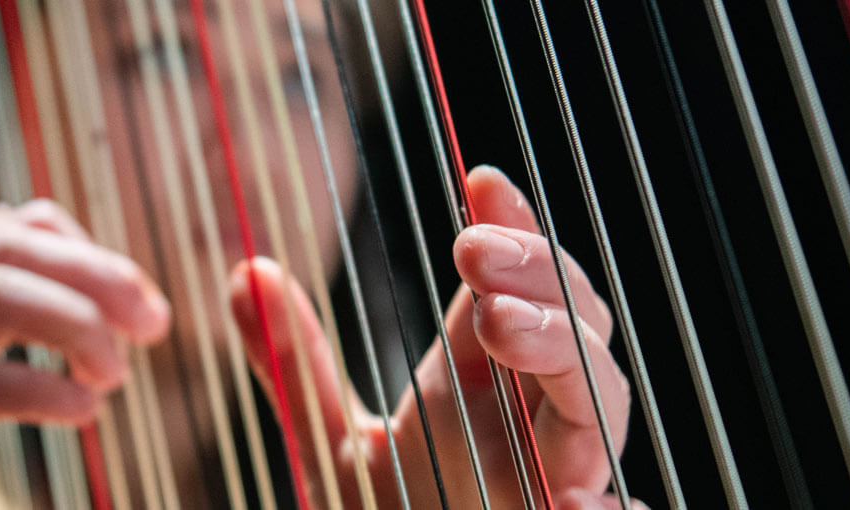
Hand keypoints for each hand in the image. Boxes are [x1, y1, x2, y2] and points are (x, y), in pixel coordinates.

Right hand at [0, 200, 170, 509]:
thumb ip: (2, 291)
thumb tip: (54, 238)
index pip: (23, 225)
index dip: (96, 254)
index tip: (144, 308)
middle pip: (11, 247)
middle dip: (98, 277)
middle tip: (155, 327)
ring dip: (74, 327)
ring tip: (114, 376)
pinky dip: (41, 391)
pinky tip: (83, 412)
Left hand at [228, 166, 641, 509]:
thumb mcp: (335, 448)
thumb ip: (296, 367)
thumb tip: (245, 271)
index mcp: (488, 384)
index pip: (520, 284)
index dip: (515, 226)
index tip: (478, 177)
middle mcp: (535, 425)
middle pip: (575, 326)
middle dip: (536, 277)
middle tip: (472, 255)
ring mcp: (564, 485)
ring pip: (601, 404)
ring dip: (562, 355)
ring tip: (499, 326)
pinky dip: (603, 504)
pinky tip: (573, 500)